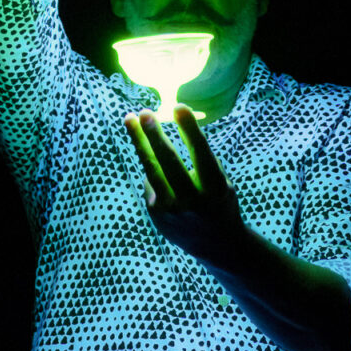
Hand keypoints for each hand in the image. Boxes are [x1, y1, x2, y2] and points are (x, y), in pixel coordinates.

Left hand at [124, 104, 245, 264]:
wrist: (216, 245)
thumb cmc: (219, 202)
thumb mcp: (221, 183)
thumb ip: (202, 163)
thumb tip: (170, 136)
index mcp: (215, 188)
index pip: (201, 153)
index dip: (189, 128)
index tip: (179, 106)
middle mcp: (191, 199)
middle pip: (168, 161)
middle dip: (154, 134)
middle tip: (145, 112)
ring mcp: (171, 208)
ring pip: (150, 168)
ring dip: (138, 141)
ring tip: (129, 118)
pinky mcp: (156, 213)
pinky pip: (151, 181)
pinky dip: (155, 170)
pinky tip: (164, 174)